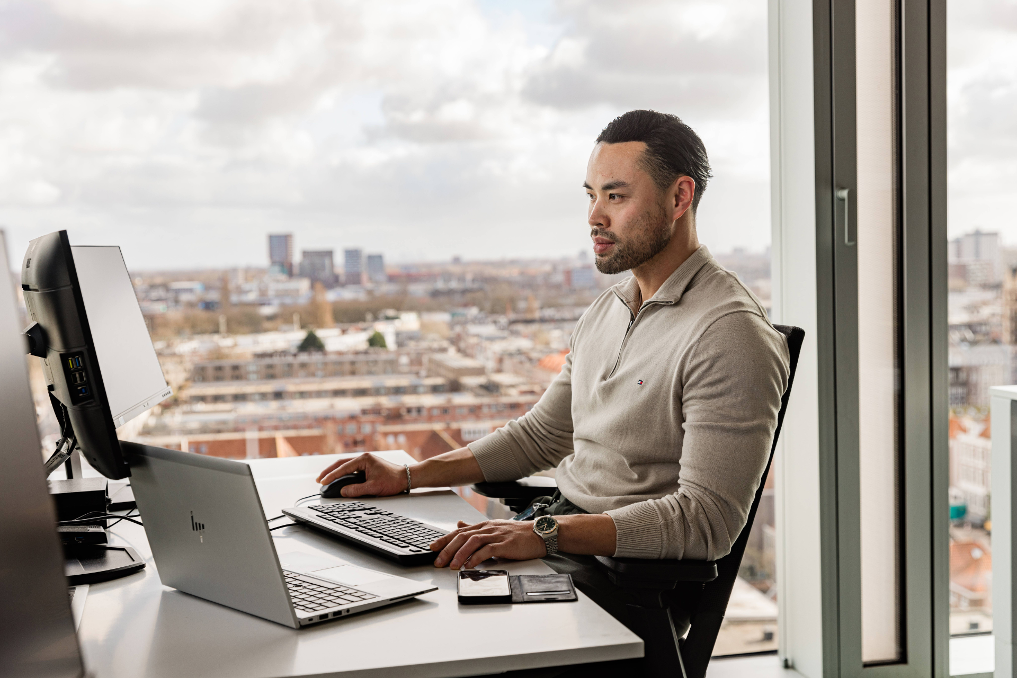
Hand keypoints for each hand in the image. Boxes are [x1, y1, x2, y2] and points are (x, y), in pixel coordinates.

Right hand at [315, 453, 408, 497]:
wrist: (406, 478)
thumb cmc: (393, 480)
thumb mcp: (373, 487)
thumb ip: (356, 490)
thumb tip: (342, 492)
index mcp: (364, 459)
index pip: (343, 467)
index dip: (332, 476)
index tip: (323, 482)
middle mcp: (363, 458)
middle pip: (341, 464)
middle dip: (329, 471)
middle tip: (319, 479)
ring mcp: (365, 462)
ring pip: (345, 466)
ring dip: (335, 472)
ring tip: (325, 479)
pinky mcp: (367, 467)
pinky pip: (351, 469)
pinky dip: (343, 474)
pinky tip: (338, 479)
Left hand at [429, 519, 546, 568]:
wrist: (538, 534)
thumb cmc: (517, 534)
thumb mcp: (493, 528)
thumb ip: (475, 528)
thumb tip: (458, 524)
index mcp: (484, 526)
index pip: (460, 532)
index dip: (445, 539)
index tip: (432, 548)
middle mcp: (488, 529)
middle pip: (463, 537)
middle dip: (448, 549)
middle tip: (438, 561)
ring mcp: (496, 535)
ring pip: (473, 542)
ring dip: (460, 554)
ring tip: (451, 566)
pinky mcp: (505, 544)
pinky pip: (488, 550)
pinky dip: (477, 558)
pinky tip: (470, 565)